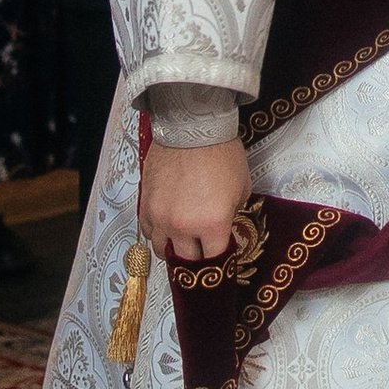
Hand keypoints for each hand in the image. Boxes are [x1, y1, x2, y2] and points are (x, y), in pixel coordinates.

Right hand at [140, 134, 251, 262]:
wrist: (192, 128)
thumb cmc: (222, 154)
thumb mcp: (242, 187)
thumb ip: (233, 213)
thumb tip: (225, 225)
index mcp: (212, 224)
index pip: (215, 258)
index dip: (221, 260)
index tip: (222, 258)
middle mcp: (183, 227)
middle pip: (188, 260)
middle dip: (198, 258)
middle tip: (203, 252)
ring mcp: (161, 217)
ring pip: (163, 250)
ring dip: (174, 249)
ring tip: (182, 244)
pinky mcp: (146, 205)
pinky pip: (147, 231)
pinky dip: (157, 234)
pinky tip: (166, 229)